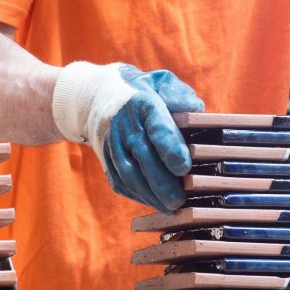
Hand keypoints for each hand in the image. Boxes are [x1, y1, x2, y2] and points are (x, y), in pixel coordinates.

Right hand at [52, 62, 202, 211]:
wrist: (94, 97)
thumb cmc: (141, 92)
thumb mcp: (159, 82)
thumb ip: (179, 95)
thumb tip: (195, 111)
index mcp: (143, 103)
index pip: (157, 126)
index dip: (170, 148)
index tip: (184, 168)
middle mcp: (124, 125)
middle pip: (143, 156)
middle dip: (162, 182)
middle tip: (180, 199)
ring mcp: (111, 144)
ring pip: (129, 174)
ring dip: (150, 195)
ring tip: (171, 207)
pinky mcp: (105, 160)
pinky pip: (120, 182)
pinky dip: (138, 196)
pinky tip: (156, 204)